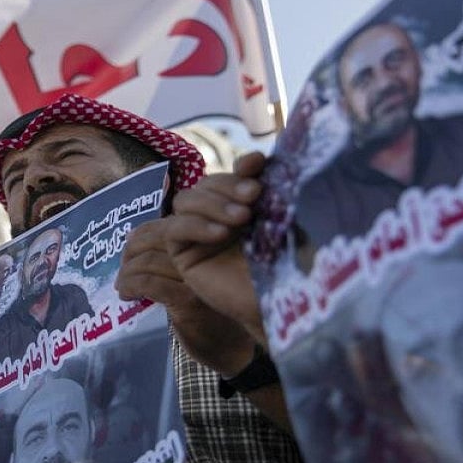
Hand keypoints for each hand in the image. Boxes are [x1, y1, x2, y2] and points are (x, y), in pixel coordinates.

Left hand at [116, 218, 255, 375]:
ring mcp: (198, 279)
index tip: (129, 247)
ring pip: (148, 261)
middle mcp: (207, 254)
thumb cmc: (213, 311)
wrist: (233, 349)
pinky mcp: (188, 301)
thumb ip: (175, 256)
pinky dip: (130, 286)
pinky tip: (126, 295)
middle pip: (155, 240)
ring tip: (122, 285)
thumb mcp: (195, 276)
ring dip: (126, 272)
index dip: (142, 233)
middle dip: (131, 251)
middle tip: (123, 268)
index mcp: (209, 243)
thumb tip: (133, 239)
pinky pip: (147, 283)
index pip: (167, 225)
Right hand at [166, 152, 267, 344]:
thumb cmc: (288, 264)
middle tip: (254, 195)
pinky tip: (220, 234)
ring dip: (212, 204)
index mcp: (241, 204)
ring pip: (186, 201)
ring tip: (242, 218)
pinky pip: (175, 229)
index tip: (258, 163)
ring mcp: (197, 235)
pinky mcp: (182, 255)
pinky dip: (195, 225)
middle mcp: (217, 216)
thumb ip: (268, 188)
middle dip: (228, 185)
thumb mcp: (279, 218)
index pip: (231, 175)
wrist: (282, 305)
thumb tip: (256, 156)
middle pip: (205, 184)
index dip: (240, 167)